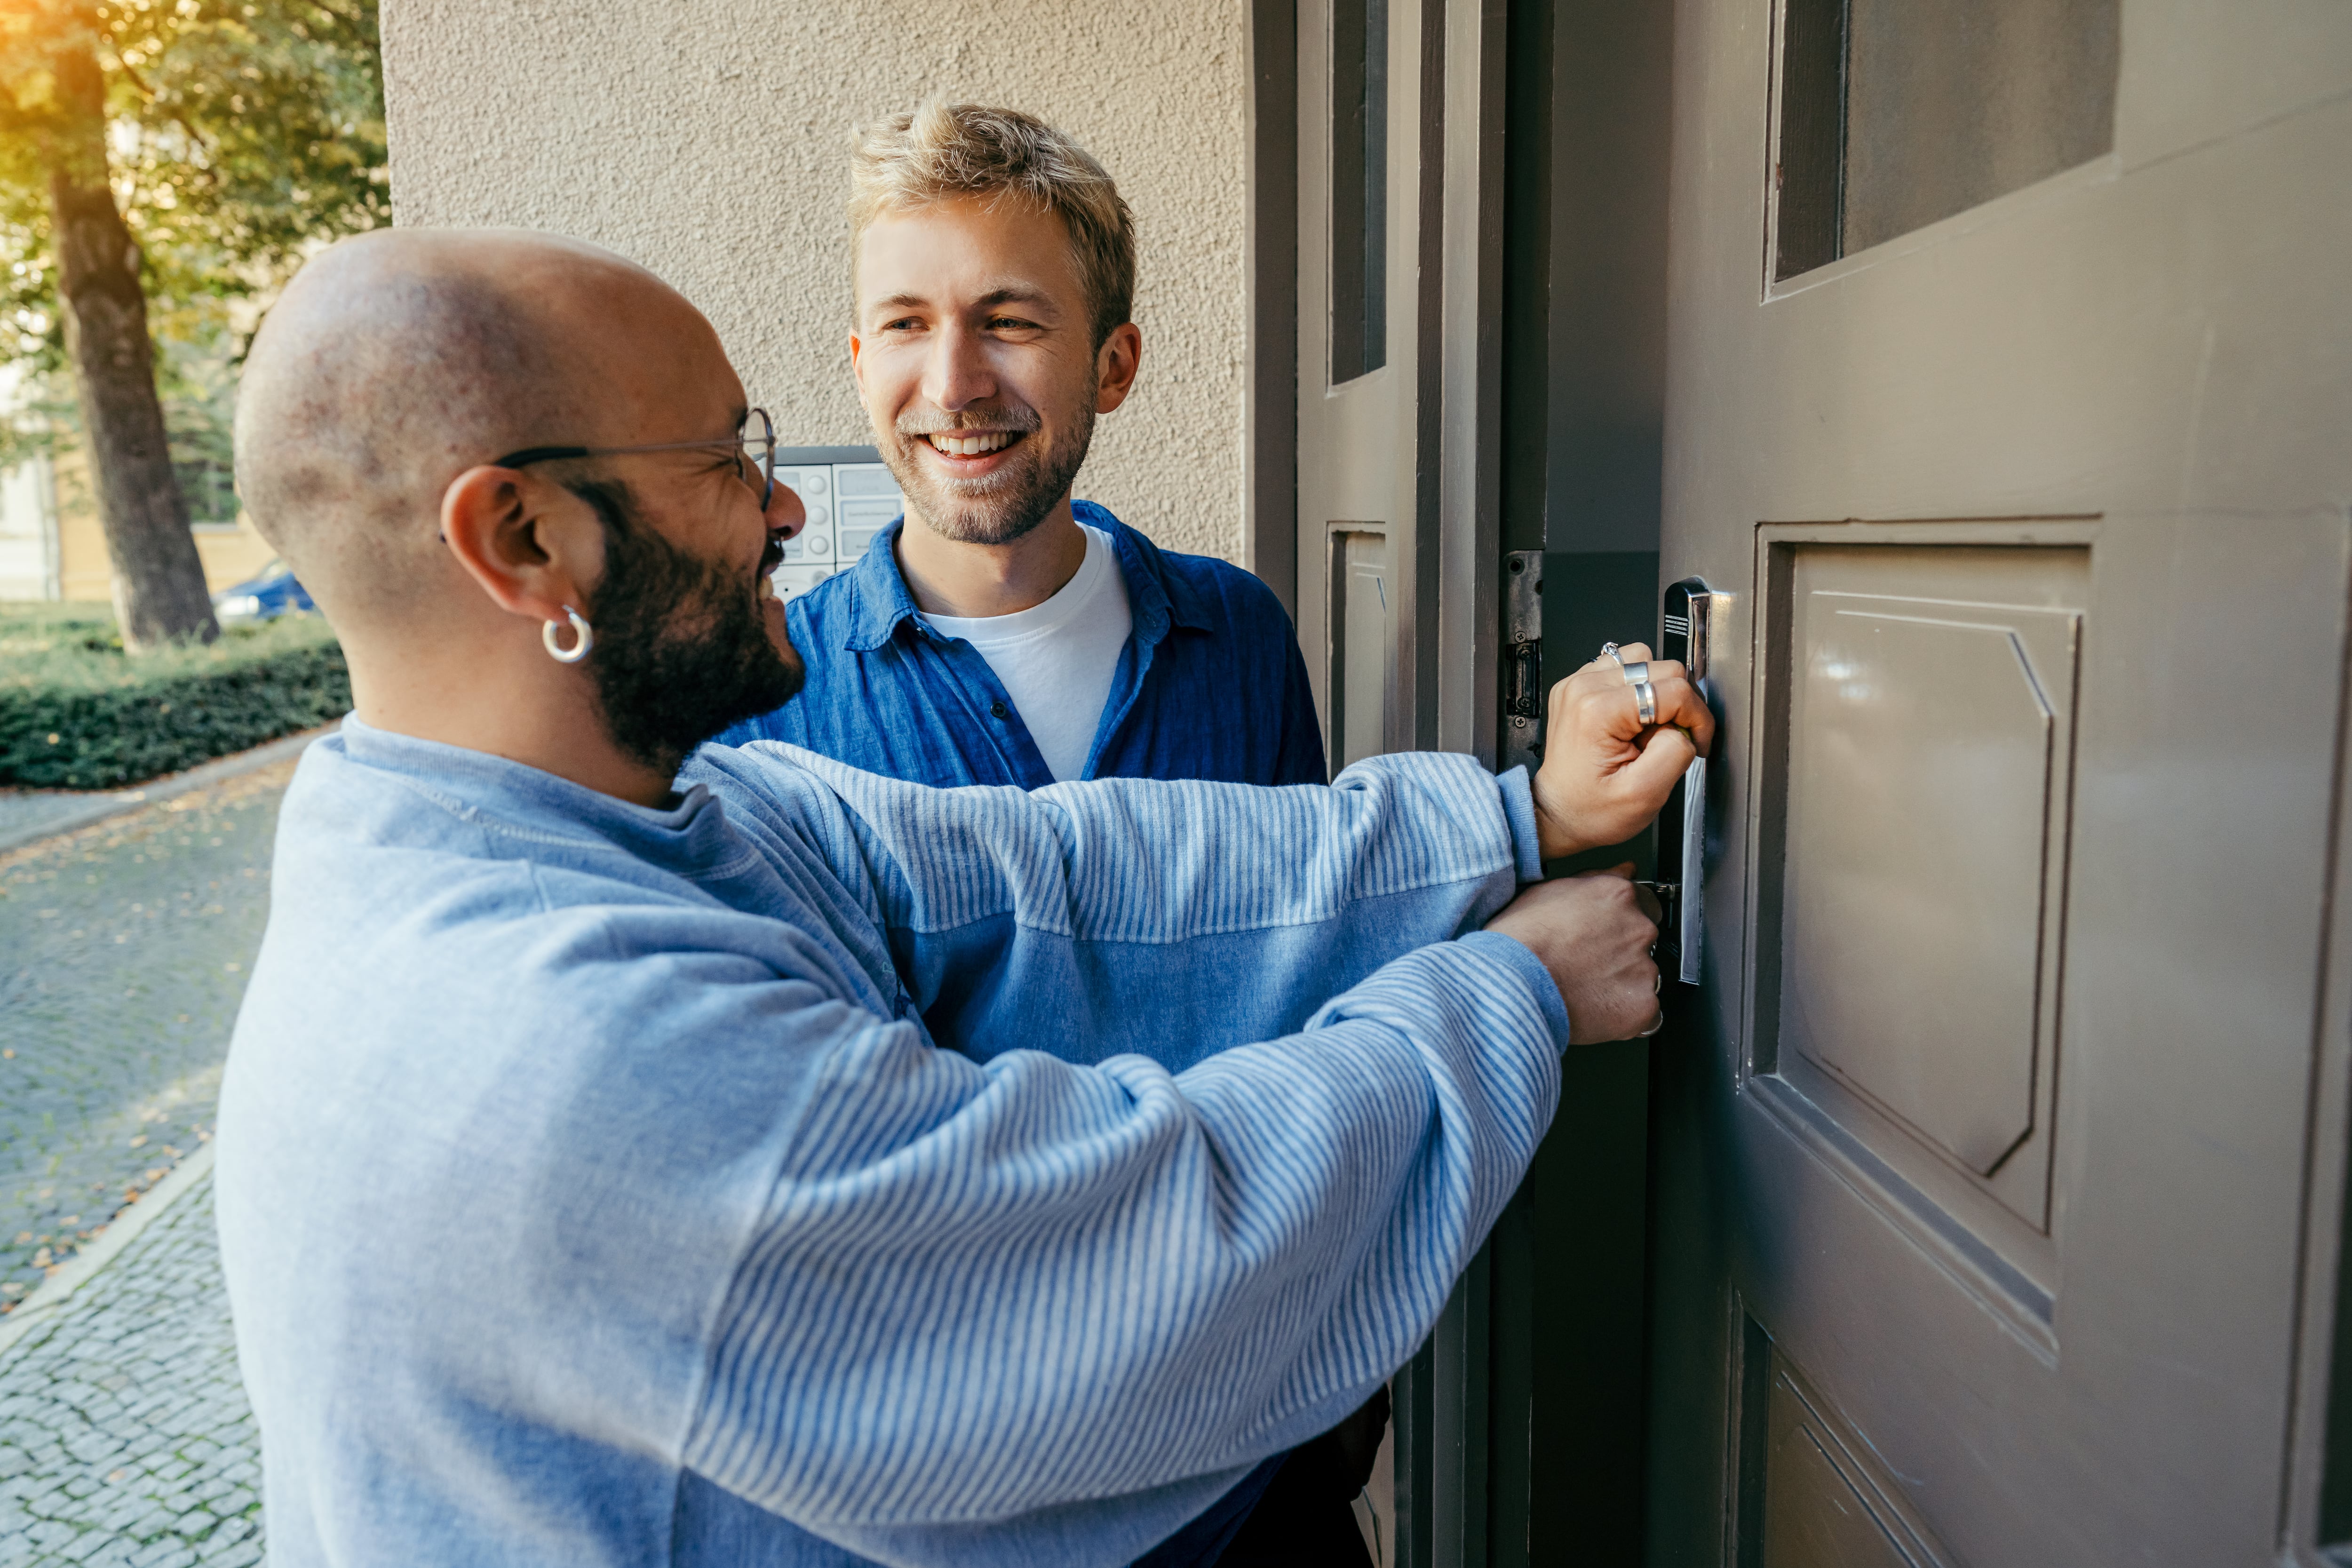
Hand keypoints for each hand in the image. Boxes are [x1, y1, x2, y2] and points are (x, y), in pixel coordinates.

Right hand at [1485, 865, 1662, 1043]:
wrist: (1510, 986)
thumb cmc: (1518, 942)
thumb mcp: (1547, 891)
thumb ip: (1594, 878)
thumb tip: (1625, 870)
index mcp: (1618, 895)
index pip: (1642, 902)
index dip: (1618, 921)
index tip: (1601, 935)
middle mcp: (1638, 929)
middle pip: (1644, 940)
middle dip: (1621, 952)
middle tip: (1586, 964)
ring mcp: (1644, 969)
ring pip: (1644, 977)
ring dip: (1622, 983)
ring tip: (1584, 989)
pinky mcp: (1643, 1006)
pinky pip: (1644, 1012)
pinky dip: (1624, 1014)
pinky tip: (1594, 1010)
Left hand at [1529, 642, 1714, 859]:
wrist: (1559, 812)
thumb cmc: (1591, 809)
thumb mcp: (1645, 794)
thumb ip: (1675, 752)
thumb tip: (1687, 726)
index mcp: (1598, 710)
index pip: (1675, 689)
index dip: (1697, 718)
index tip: (1696, 742)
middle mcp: (1585, 687)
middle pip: (1664, 669)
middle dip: (1677, 706)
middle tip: (1663, 741)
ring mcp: (1580, 682)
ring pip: (1646, 661)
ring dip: (1657, 692)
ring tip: (1644, 728)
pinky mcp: (1581, 684)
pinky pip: (1627, 668)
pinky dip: (1639, 690)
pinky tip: (1631, 719)